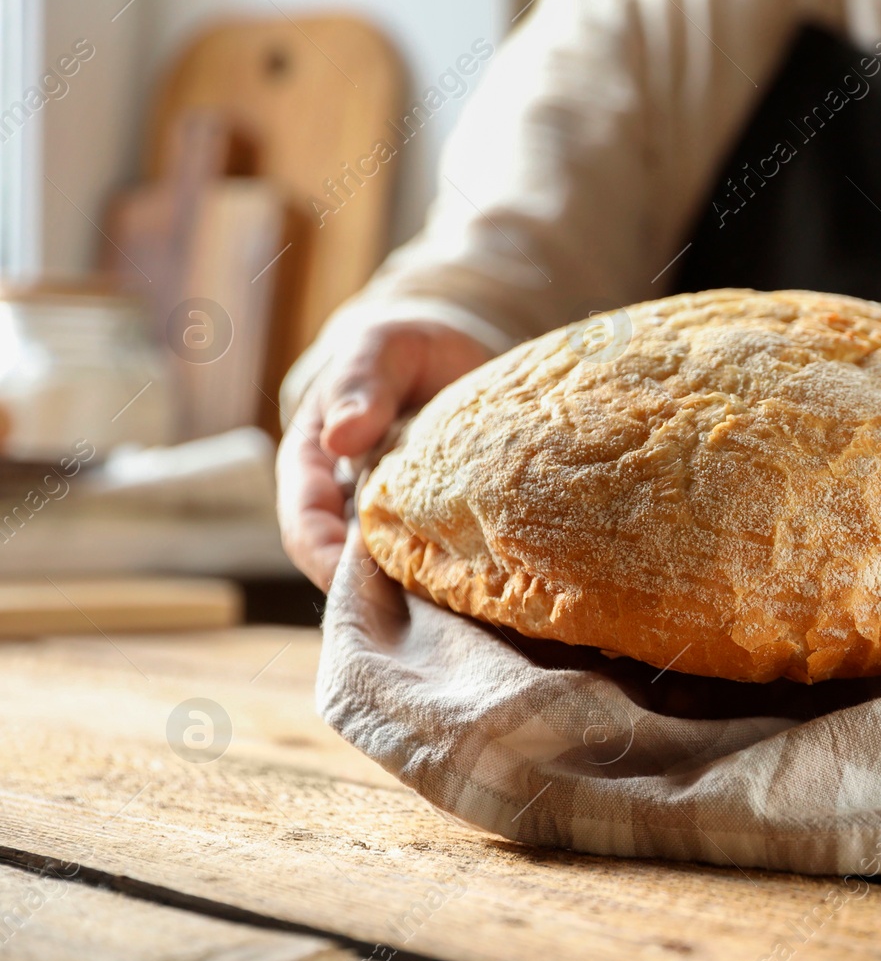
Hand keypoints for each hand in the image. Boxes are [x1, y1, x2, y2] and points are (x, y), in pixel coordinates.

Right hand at [276, 323, 490, 589]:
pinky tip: (495, 595)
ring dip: (422, 598)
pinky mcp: (435, 527)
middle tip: (420, 612)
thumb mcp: (381, 348)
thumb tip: (339, 440)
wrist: (453, 353)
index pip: (306, 527)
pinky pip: (440, 565)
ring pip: (395, 575)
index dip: (326, 559)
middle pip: (348, 567)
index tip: (358, 578)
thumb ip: (361, 384)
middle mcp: (347, 504)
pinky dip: (460, 583)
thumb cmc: (403, 346)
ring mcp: (390, 520)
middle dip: (379, 597)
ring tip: (461, 615)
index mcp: (313, 466)